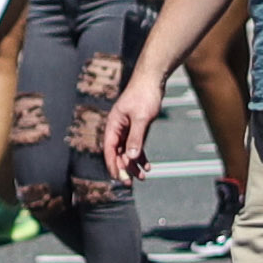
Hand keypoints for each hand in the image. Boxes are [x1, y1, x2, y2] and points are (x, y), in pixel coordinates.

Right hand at [96, 61, 164, 188]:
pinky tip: (146, 166)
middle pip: (117, 152)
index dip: (113, 165)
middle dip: (124, 168)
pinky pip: (135, 145)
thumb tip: (131, 157)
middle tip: (130, 183)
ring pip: (127, 151)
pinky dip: (140, 156)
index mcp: (113, 124)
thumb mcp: (142, 118)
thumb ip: (136, 138)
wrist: (153, 79)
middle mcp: (117, 127)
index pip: (109, 149)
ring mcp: (126, 127)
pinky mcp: (136, 126)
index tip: (119, 178)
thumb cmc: (144, 95)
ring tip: (142, 177)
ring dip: (133, 164)